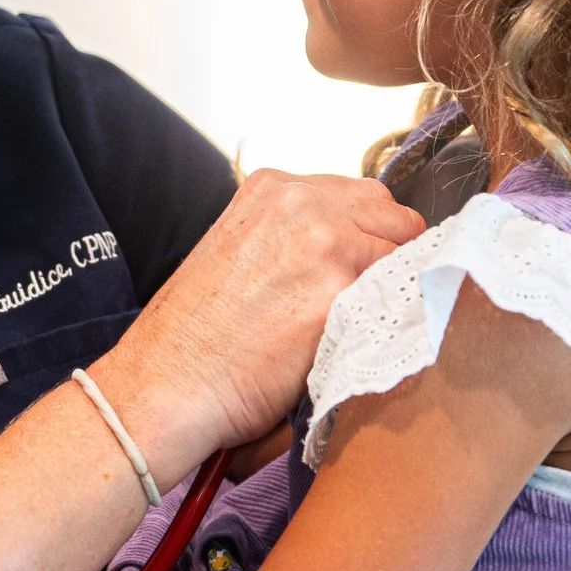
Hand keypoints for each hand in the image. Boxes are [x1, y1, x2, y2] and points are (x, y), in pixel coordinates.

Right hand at [88, 171, 422, 477]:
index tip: (358, 268)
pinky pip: (399, 297)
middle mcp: (302, 202)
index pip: (361, 196)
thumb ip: (292, 235)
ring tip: (352, 327)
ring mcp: (326, 241)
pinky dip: (390, 320)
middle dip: (387, 255)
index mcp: (273, 187)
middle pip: (391, 215)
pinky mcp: (342, 289)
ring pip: (402, 256)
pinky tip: (356, 343)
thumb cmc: (196, 336)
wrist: (168, 383)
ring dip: (389, 291)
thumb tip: (350, 247)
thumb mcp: (240, 250)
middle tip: (360, 302)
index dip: (368, 236)